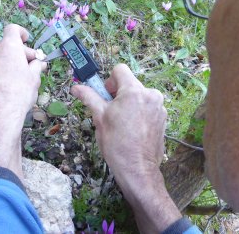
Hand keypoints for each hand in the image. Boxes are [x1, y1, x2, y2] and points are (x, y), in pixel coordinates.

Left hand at [0, 24, 46, 177]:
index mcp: (7, 46)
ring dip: (10, 62)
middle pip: (7, 45)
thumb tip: (38, 63)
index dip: (21, 33)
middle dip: (20, 53)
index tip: (27, 40)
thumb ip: (36, 65)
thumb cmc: (20, 93)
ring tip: (21, 77)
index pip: (13, 29)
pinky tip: (9, 85)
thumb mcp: (34, 77)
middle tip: (32, 66)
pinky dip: (1, 71)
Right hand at [71, 64, 181, 232]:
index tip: (106, 96)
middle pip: (130, 83)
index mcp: (134, 91)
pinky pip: (148, 107)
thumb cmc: (116, 143)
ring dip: (130, 103)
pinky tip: (133, 129)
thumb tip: (76, 87)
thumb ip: (89, 97)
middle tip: (111, 112)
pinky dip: (139, 112)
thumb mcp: (99, 118)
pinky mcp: (163, 118)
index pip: (120, 70)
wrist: (137, 169)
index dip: (109, 81)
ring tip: (122, 123)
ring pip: (139, 95)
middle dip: (119, 94)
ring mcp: (159, 106)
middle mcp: (150, 94)